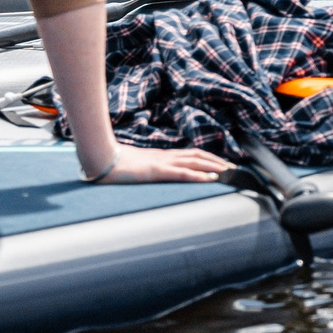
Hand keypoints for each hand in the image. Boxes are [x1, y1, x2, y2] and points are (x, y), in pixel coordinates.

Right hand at [97, 144, 230, 183]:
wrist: (98, 157)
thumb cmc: (112, 163)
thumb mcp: (132, 167)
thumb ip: (143, 169)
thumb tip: (147, 173)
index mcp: (160, 156)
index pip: (189, 154)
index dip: (206, 157)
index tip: (221, 163)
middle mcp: (164, 156)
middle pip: (197, 155)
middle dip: (216, 161)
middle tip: (233, 167)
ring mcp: (161, 162)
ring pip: (194, 161)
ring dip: (214, 166)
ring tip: (229, 171)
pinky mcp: (156, 171)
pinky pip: (182, 173)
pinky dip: (199, 175)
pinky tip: (211, 178)